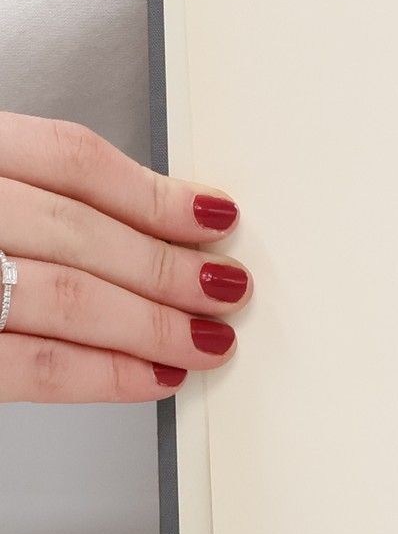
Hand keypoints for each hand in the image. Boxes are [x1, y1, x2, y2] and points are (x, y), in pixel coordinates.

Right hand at [0, 113, 247, 403]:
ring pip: (69, 297)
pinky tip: (156, 375)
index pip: (70, 158)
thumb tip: (153, 221)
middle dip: (169, 265)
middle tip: (228, 286)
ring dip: (155, 323)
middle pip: (81, 230)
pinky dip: (105, 374)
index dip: (154, 192)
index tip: (216, 216)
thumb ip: (41, 193)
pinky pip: (34, 366)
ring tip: (209, 339)